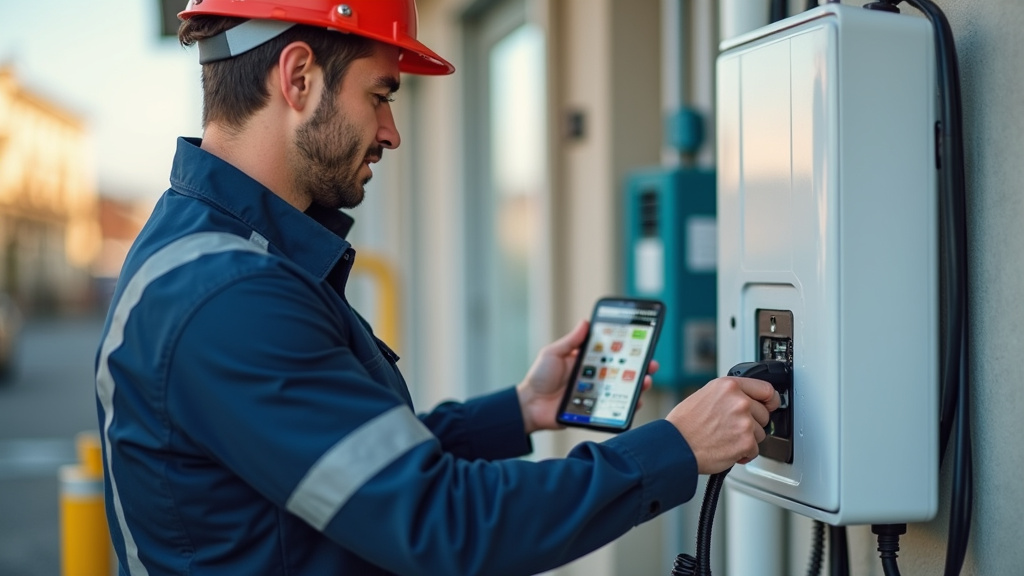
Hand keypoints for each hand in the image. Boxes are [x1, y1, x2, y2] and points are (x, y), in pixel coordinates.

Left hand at [515, 320, 659, 433]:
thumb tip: (585, 322)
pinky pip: (615, 408)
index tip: (642, 343)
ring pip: (624, 390)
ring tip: (645, 381)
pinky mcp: (595, 411)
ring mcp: (597, 394)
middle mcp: (595, 377)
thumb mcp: (553, 353)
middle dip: (640, 367)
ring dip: (638, 385)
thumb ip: (570, 341)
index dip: (628, 349)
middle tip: (651, 364)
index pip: (612, 354)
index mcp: (587, 362)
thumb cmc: (539, 378)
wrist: (529, 405)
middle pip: (623, 372)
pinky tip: (636, 401)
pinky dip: (628, 406)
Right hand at [665, 377, 779, 473]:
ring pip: (760, 433)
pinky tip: (728, 449)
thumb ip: (728, 395)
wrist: (676, 446)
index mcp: (728, 386)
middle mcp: (739, 401)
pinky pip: (755, 450)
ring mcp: (744, 421)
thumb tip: (745, 400)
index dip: (769, 400)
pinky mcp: (746, 442)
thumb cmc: (684, 425)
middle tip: (731, 428)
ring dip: (747, 439)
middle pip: (764, 414)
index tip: (770, 404)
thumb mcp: (704, 395)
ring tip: (726, 438)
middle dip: (752, 424)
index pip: (765, 389)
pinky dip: (744, 454)